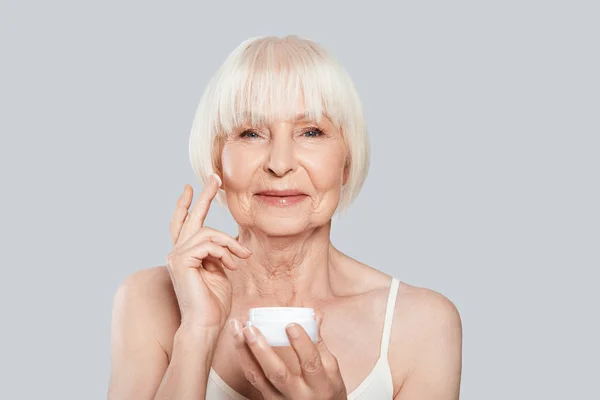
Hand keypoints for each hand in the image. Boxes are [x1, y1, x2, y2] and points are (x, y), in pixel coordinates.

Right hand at [166, 174, 251, 332]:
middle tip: (215, 177)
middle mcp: (177, 252)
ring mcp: (176, 255)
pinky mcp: (181, 260)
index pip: (183, 224)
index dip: (187, 205)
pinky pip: (208, 243)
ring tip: (240, 258)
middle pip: (190, 217)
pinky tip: (231, 265)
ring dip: (229, 244)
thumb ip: (219, 253)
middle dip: (204, 195)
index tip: (191, 188)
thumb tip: (227, 239)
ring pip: (207, 232)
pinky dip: (224, 252)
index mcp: (187, 255)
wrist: (206, 323)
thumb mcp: (220, 271)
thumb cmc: (214, 302)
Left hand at [229, 311, 347, 398]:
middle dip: (261, 349)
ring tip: (237, 329)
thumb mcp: (332, 371)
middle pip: (277, 374)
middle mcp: (299, 396)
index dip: (302, 344)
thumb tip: (315, 315)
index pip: (311, 364)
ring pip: (258, 377)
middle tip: (250, 328)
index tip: (291, 325)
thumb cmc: (328, 392)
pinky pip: (253, 380)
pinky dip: (244, 359)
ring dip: (244, 351)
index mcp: (320, 386)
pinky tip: (239, 343)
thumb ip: (320, 342)